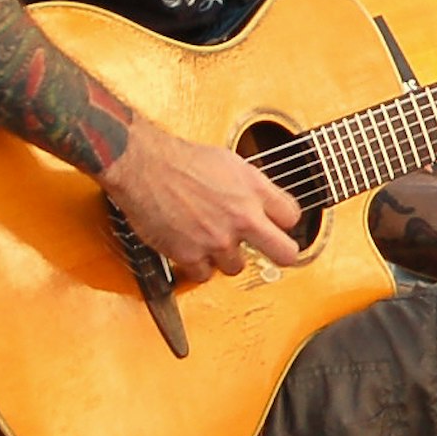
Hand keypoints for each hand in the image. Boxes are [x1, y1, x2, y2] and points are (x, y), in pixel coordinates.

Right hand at [102, 120, 307, 285]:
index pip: (291, 217)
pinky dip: (197, 266)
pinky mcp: (191, 254)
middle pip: (286, 253)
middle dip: (281, 254)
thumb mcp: (230, 162)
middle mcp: (242, 217)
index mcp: (254, 190)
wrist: (144, 166)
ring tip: (210, 239)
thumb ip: (253, 186)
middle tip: (270, 252)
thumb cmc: (182, 160)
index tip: (275, 225)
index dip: (283, 222)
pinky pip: (204, 275)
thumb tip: (266, 202)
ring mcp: (217, 239)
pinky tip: (191, 248)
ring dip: (225, 258)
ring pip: (237, 267)